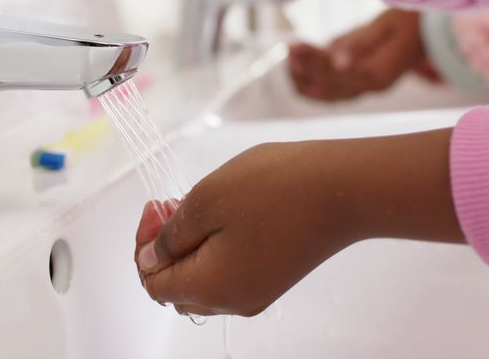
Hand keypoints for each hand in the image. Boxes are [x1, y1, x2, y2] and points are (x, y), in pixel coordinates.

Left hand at [134, 129, 462, 316]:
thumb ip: (170, 235)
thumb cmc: (279, 188)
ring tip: (201, 205)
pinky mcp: (277, 276)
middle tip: (173, 205)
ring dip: (192, 247)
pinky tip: (228, 214)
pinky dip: (218, 249)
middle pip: (177, 288)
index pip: (153, 283)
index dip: (144, 245)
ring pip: (204, 280)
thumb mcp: (205, 200)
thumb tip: (151, 257)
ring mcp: (258, 291)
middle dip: (165, 248)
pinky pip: (231, 273)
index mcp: (210, 287)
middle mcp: (233, 301)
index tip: (156, 208)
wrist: (345, 188)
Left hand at [289, 9, 426, 101]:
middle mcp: (373, 87)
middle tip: (287, 48)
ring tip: (288, 58)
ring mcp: (368, 89)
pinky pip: (333, 93)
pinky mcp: (362, 85)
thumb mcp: (385, 25)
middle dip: (305, 67)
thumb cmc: (408, 20)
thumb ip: (360, 44)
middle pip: (331, 84)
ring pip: (329, 94)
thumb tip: (337, 61)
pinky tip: (297, 73)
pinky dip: (313, 86)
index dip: (314, 62)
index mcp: (381, 74)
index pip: (339, 73)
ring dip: (305, 79)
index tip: (294, 46)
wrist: (427, 29)